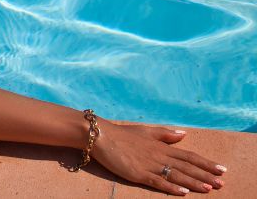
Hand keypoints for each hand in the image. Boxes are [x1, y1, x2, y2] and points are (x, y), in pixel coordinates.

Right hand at [92, 120, 225, 194]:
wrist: (101, 136)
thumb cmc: (122, 134)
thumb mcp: (146, 131)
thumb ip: (165, 134)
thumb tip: (183, 134)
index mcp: (162, 146)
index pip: (189, 156)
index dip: (206, 163)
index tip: (221, 169)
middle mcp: (159, 156)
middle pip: (187, 167)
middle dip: (205, 175)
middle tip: (222, 184)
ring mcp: (149, 165)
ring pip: (176, 175)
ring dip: (194, 183)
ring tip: (209, 189)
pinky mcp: (138, 173)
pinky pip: (158, 182)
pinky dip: (171, 188)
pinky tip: (183, 193)